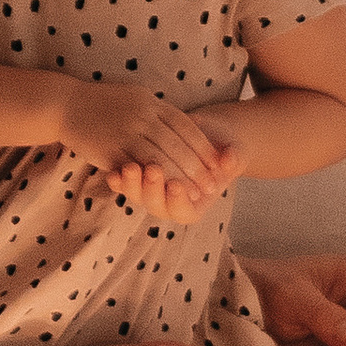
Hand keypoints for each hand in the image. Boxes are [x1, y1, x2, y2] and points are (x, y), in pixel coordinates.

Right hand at [60, 81, 235, 215]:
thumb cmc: (104, 103)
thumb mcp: (136, 96)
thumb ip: (159, 111)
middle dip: (196, 169)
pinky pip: (136, 170)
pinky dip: (152, 184)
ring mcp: (126, 133)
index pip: (187, 127)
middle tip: (211, 187)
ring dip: (179, 180)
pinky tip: (162, 193)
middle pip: (177, 146)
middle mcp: (142, 116)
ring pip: (160, 160)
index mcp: (152, 103)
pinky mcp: (110, 150)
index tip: (218, 164)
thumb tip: (187, 122)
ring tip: (193, 195)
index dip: (204, 148)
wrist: (66, 104)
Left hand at [107, 155, 237, 226]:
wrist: (202, 134)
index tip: (177, 185)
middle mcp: (170, 203)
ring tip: (130, 167)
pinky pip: (123, 184)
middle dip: (153, 190)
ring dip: (132, 185)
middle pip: (156, 206)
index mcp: (195, 204)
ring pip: (137, 196)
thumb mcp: (232, 151)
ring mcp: (150, 193)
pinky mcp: (136, 179)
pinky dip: (117, 180)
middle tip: (153, 170)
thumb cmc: (222, 147)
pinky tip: (112, 170)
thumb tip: (231, 158)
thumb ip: (233, 158)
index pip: (184, 212)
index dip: (179, 201)